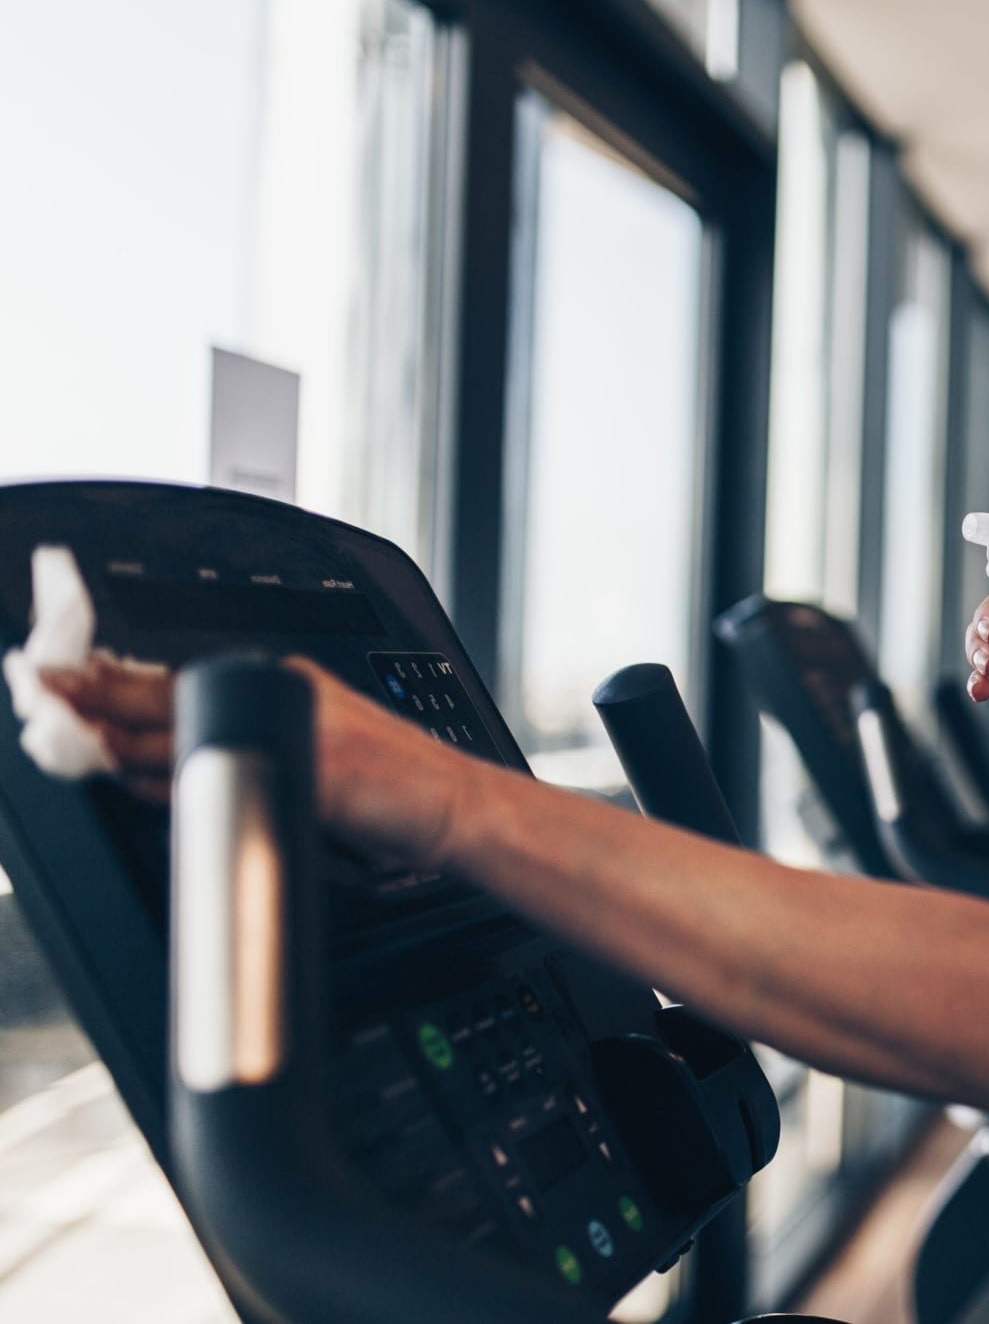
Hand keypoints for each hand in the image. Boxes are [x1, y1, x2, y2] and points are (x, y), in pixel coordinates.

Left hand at [43, 654, 477, 870]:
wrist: (456, 805)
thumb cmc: (397, 789)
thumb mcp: (319, 753)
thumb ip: (248, 746)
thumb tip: (161, 767)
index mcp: (283, 682)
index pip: (178, 676)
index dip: (110, 677)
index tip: (58, 675)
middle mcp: (283, 692)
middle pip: (166, 693)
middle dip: (93, 694)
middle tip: (38, 688)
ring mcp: (296, 725)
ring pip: (182, 730)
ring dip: (114, 732)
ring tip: (61, 726)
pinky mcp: (313, 763)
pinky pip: (228, 770)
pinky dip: (168, 775)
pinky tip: (127, 772)